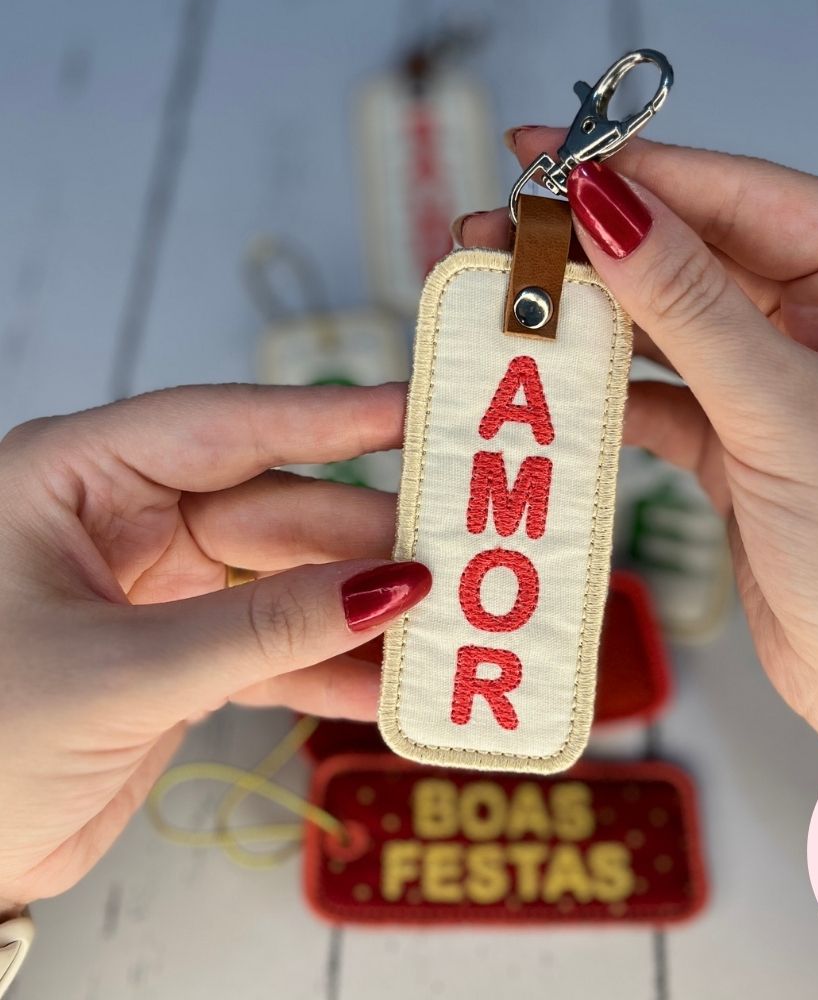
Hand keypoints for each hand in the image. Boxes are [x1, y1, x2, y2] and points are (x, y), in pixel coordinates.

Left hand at [0, 384, 431, 909]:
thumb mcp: (123, 674)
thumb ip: (265, 628)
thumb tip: (394, 586)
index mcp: (79, 479)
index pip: (225, 427)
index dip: (329, 418)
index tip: (416, 411)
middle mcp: (126, 520)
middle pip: (277, 510)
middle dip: (366, 540)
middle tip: (459, 552)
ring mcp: (160, 588)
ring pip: (286, 582)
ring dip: (360, 610)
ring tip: (444, 621)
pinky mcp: (181, 655)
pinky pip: (273, 647)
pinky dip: (328, 670)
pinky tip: (390, 686)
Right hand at [461, 129, 817, 756]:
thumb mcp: (790, 415)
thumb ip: (692, 310)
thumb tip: (608, 208)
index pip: (752, 199)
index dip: (647, 175)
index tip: (551, 160)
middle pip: (702, 254)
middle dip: (604, 244)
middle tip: (507, 227)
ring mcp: (786, 386)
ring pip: (673, 325)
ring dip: (596, 316)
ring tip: (510, 295)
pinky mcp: (745, 445)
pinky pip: (664, 395)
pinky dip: (609, 390)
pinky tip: (553, 379)